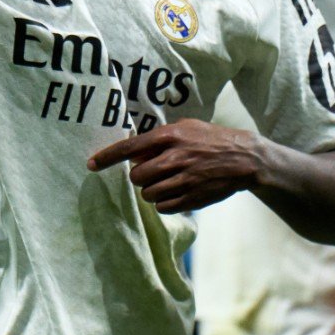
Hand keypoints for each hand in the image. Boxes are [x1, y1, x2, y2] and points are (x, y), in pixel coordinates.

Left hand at [87, 119, 275, 213]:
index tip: (90, 164)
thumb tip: (133, 154)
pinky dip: (164, 202)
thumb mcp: (185, 128)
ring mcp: (184, 180)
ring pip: (148, 194)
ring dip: (152, 190)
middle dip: (140, 177)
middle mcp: (174, 158)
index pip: (129, 147)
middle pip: (136, 177)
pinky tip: (175, 192)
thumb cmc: (210, 140)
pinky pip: (162, 207)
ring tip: (167, 181)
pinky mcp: (192, 198)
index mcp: (170, 137)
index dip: (107, 157)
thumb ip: (158, 139)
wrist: (244, 159)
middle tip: (152, 172)